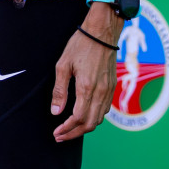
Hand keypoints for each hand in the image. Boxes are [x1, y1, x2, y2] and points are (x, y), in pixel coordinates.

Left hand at [51, 8, 118, 141]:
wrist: (102, 32)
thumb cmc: (81, 45)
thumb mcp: (63, 65)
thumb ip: (60, 90)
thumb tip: (56, 112)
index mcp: (87, 87)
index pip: (78, 118)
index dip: (66, 129)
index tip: (56, 133)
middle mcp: (100, 92)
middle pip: (90, 124)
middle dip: (74, 133)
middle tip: (61, 136)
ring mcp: (108, 90)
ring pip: (99, 119)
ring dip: (85, 127)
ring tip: (70, 129)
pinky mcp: (112, 87)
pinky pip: (105, 109)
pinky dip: (94, 117)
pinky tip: (84, 115)